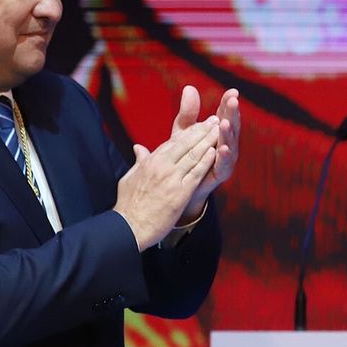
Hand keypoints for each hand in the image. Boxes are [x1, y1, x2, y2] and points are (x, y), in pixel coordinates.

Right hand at [113, 117, 218, 248]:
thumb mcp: (129, 178)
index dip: (188, 132)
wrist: (129, 227)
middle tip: (213, 120)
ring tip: (218, 130)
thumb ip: (138, 162)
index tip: (199, 124)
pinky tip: (215, 152)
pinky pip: (196, 173)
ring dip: (207, 141)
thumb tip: (138, 148)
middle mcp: (161, 166)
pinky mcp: (179, 193)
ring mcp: (171, 179)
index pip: (173, 142)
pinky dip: (206, 161)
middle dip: (201, 130)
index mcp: (150, 162)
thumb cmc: (128, 205)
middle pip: (185, 144)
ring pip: (192, 155)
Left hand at [172, 86, 241, 222]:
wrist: (183, 185)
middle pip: (231, 126)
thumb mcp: (184, 131)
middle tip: (233, 101)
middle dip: (232, 113)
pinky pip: (223, 164)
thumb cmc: (187, 155)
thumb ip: (188, 112)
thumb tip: (189, 87)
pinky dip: (223, 156)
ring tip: (225, 123)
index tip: (232, 91)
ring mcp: (225, 159)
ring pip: (230, 144)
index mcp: (217, 131)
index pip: (225, 113)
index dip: (228, 102)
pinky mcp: (221, 173)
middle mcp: (225, 143)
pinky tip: (221, 148)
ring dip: (228, 133)